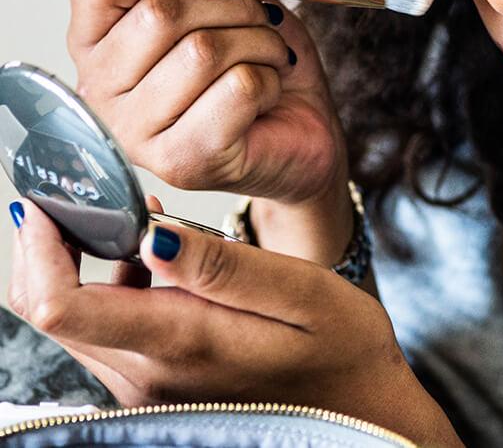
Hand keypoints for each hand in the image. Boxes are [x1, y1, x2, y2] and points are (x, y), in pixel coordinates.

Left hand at [7, 201, 462, 446]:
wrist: (361, 412)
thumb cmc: (343, 348)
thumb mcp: (302, 292)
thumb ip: (224, 267)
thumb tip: (148, 234)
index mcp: (181, 343)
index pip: (61, 305)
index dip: (40, 246)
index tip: (53, 198)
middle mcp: (148, 376)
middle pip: (51, 313)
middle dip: (51, 247)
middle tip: (90, 192)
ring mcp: (148, 388)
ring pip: (73, 323)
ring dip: (81, 264)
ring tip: (137, 215)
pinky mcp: (157, 386)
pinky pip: (106, 333)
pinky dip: (110, 287)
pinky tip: (156, 255)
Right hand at [68, 0, 347, 210]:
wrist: (300, 124)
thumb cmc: (251, 56)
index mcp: (94, 41)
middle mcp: (101, 91)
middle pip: (160, 15)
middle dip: (232, 5)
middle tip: (258, 19)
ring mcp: (138, 134)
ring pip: (203, 51)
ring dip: (258, 41)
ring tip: (268, 54)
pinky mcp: (184, 160)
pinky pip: (237, 87)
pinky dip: (270, 77)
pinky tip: (268, 91)